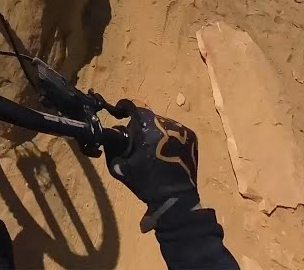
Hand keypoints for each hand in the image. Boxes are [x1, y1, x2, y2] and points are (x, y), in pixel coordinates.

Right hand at [106, 100, 200, 230]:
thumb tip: (112, 136)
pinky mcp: (191, 137)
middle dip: (139, 124)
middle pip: (148, 116)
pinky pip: (175, 131)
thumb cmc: (146, 182)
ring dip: (154, 131)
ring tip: (151, 147)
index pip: (134, 105)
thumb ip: (114, 148)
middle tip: (135, 139)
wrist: (175, 198)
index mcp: (147, 127)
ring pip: (162, 123)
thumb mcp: (121, 167)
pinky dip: (167, 137)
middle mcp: (166, 123)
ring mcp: (181, 130)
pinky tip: (165, 151)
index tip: (119, 112)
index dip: (124, 106)